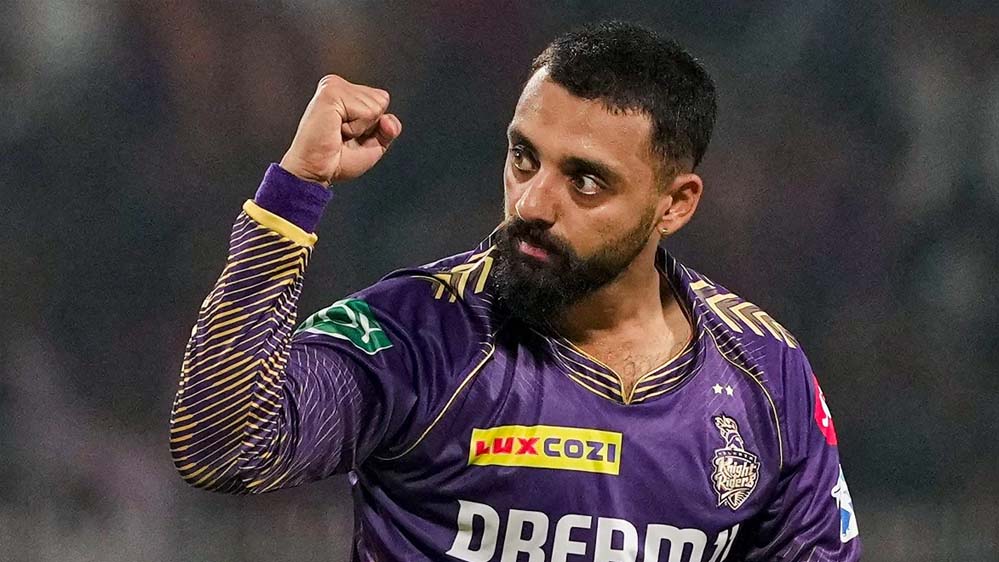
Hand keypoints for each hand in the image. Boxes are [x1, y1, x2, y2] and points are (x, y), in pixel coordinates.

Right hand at [279, 74, 402, 185]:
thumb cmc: (337, 160)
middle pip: (382, 100)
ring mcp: (333, 86)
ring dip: (360, 129)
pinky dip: (355, 129)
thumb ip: (389, 129)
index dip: (373, 125)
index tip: (349, 134)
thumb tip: (388, 119)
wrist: (316, 172)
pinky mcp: (331, 93)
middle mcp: (337, 84)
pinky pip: (366, 113)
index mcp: (344, 91)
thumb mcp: (373, 144)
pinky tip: (335, 131)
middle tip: (342, 136)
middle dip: (368, 126)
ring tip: (337, 133)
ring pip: (375, 107)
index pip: (382, 99)